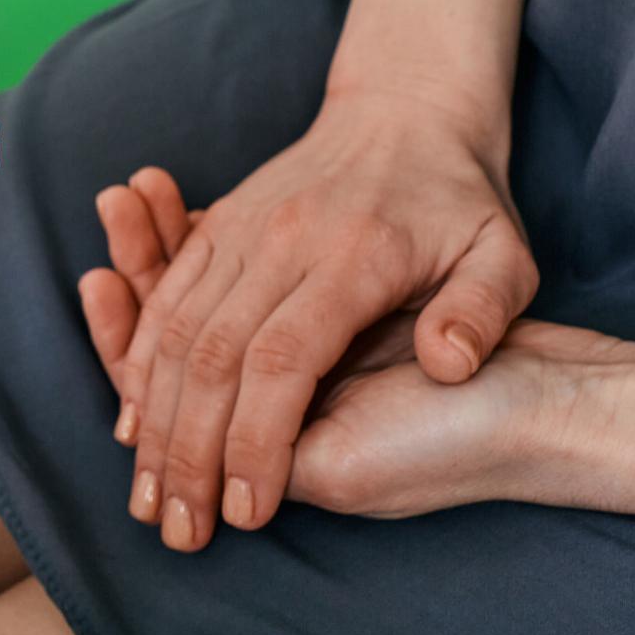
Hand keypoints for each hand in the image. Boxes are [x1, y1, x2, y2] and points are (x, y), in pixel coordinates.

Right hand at [86, 108, 538, 551]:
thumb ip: (482, 310)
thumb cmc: (458, 201)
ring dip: (147, 415)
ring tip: (143, 489)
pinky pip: (163, 300)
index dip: (254, 440)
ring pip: (170, 330)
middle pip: (207, 356)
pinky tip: (130, 419)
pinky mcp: (216, 230)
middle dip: (184, 449)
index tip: (246, 511)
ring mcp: (238, 232)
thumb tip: (449, 365)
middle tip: (175, 524)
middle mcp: (278, 242)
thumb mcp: (503, 253)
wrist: (402, 110)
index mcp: (349, 257)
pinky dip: (135, 361)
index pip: (281, 361)